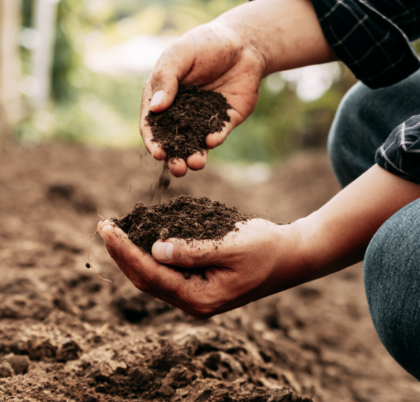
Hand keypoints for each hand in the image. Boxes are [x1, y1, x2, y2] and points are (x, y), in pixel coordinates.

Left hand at [97, 218, 307, 318]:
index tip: (108, 229)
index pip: (152, 275)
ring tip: (115, 232)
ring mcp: (196, 294)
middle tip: (104, 227)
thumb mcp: (231, 246)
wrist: (290, 256)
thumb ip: (192, 250)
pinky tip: (142, 238)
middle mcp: (194, 301)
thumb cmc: (266, 248)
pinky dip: (151, 254)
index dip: (126, 252)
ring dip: (133, 254)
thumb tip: (154, 250)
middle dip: (123, 253)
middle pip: (146, 280)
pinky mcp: (200, 282)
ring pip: (154, 276)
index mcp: (201, 298)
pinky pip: (167, 271)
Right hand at [140, 23, 263, 176]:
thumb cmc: (205, 44)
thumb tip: (155, 109)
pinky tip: (213, 140)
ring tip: (196, 163)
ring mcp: (202, 119)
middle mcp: (180, 112)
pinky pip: (218, 134)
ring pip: (195, 144)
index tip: (158, 154)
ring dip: (194, 156)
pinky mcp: (224, 121)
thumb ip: (166, 79)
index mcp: (163, 97)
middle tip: (178, 169)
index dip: (153, 141)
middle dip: (174, 158)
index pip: (152, 124)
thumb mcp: (180, 55)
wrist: (243, 43)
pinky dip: (214, 139)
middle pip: (173, 141)